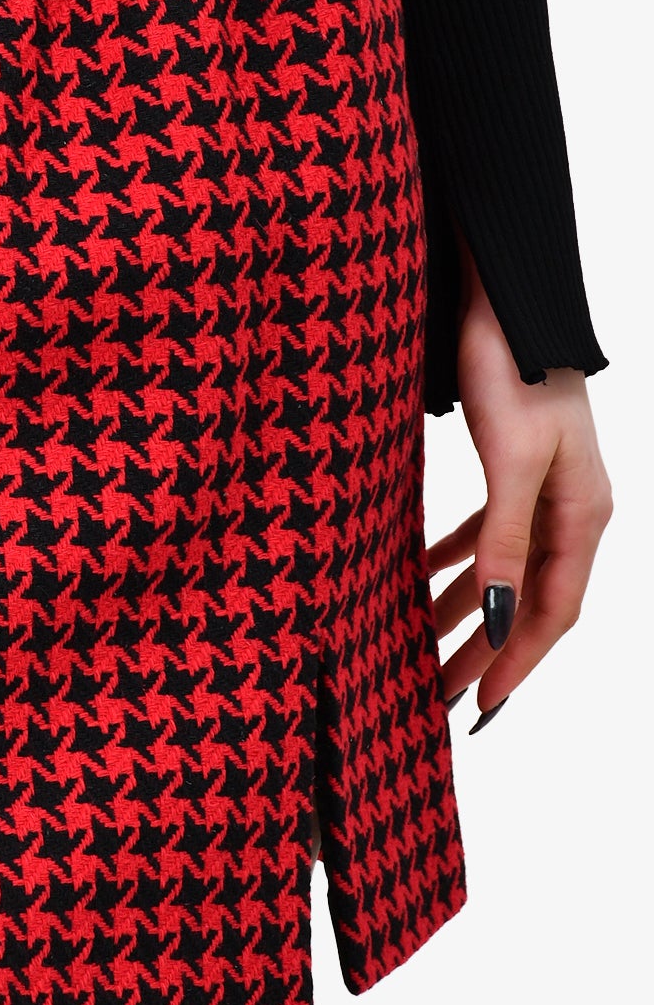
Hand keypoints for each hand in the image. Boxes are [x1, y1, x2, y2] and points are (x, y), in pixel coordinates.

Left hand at [427, 256, 611, 728]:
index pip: (552, 611)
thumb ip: (504, 542)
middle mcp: (571, 508)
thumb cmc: (513, 369)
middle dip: (484, 649)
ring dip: (465, 607)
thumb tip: (495, 616)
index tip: (480, 706)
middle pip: (527, 598)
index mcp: (583, 515)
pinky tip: (424, 573)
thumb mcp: (510, 462)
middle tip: (440, 695)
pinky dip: (457, 557)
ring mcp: (545, 486)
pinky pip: (488, 530)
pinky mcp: (515, 462)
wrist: (504, 298)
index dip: (516, 662)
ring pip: (504, 567)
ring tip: (423, 646)